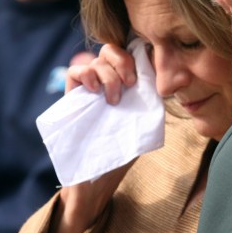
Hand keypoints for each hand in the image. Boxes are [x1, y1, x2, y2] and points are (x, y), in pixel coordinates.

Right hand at [43, 44, 138, 232]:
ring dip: (108, 73)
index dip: (136, 55)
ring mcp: (88, 92)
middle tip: (129, 84)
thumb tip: (161, 85)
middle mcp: (106, 86)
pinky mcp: (71, 100)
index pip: (129, 56)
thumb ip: (147, 107)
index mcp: (125, 89)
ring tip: (113, 98)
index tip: (143, 73)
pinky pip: (75, 71)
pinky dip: (86, 73)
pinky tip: (95, 90)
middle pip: (112, 50)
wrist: (94, 182)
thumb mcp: (141, 130)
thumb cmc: (119, 159)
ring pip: (96, 58)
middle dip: (123, 61)